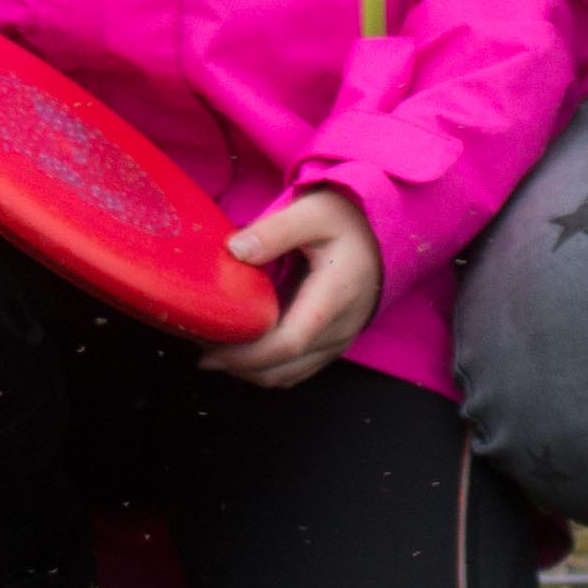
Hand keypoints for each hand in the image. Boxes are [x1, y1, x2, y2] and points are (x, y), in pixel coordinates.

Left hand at [202, 185, 381, 388]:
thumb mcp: (313, 211)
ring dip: (250, 371)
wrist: (386, 231)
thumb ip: (275, 231)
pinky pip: (297, 369)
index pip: (287, 342)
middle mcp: (339, 328)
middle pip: (283, 368)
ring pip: (288, 375)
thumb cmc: (349, 219)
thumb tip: (234, 251)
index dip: (245, 355)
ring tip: (216, 350)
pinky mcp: (334, 342)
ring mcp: (339, 340)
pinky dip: (267, 368)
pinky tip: (243, 351)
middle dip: (238, 366)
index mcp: (333, 297)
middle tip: (200, 348)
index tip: (209, 352)